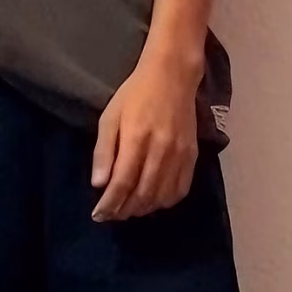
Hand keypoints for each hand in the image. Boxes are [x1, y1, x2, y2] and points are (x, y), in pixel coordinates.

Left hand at [90, 45, 201, 220]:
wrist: (172, 77)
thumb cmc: (135, 95)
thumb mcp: (110, 117)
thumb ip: (104, 151)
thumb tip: (99, 184)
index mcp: (136, 139)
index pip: (121, 183)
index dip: (109, 204)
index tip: (98, 215)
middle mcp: (160, 150)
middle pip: (142, 194)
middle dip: (124, 210)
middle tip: (112, 214)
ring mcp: (179, 154)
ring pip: (161, 196)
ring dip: (143, 209)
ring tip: (130, 209)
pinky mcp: (192, 155)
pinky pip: (181, 189)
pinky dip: (166, 201)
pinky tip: (154, 200)